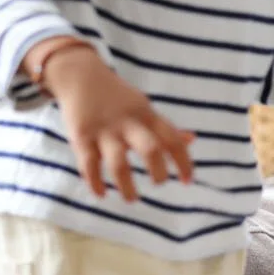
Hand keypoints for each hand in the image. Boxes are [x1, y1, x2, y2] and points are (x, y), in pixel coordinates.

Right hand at [36, 42, 194, 200]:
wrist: (81, 76)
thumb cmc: (118, 98)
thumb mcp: (144, 108)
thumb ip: (166, 127)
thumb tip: (192, 140)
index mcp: (147, 115)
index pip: (172, 139)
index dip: (184, 162)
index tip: (188, 181)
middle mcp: (128, 123)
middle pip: (150, 149)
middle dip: (158, 171)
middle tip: (160, 184)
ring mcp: (104, 131)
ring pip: (118, 162)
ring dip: (127, 185)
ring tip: (132, 199)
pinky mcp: (82, 137)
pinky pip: (89, 165)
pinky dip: (95, 183)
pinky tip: (101, 194)